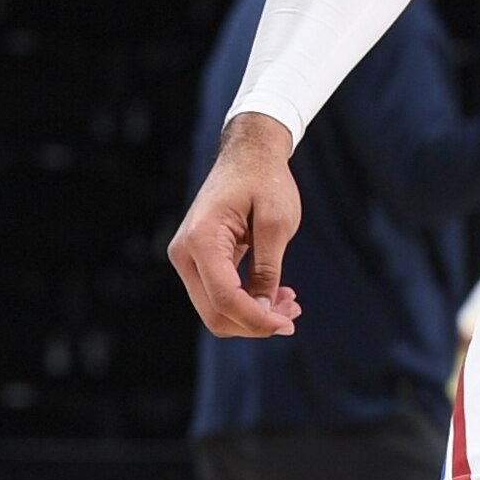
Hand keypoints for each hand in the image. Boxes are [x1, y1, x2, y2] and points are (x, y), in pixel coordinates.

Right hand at [167, 113, 306, 338]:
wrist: (248, 154)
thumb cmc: (264, 180)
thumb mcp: (276, 223)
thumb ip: (268, 269)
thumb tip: (265, 311)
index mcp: (201, 239)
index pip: (224, 297)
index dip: (257, 319)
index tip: (289, 324)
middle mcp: (185, 252)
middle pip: (215, 313)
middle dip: (255, 323)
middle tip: (294, 314)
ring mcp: (187, 258)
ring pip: (216, 310)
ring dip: (253, 315)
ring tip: (290, 303)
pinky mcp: (197, 261)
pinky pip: (218, 295)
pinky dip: (247, 303)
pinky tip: (277, 295)